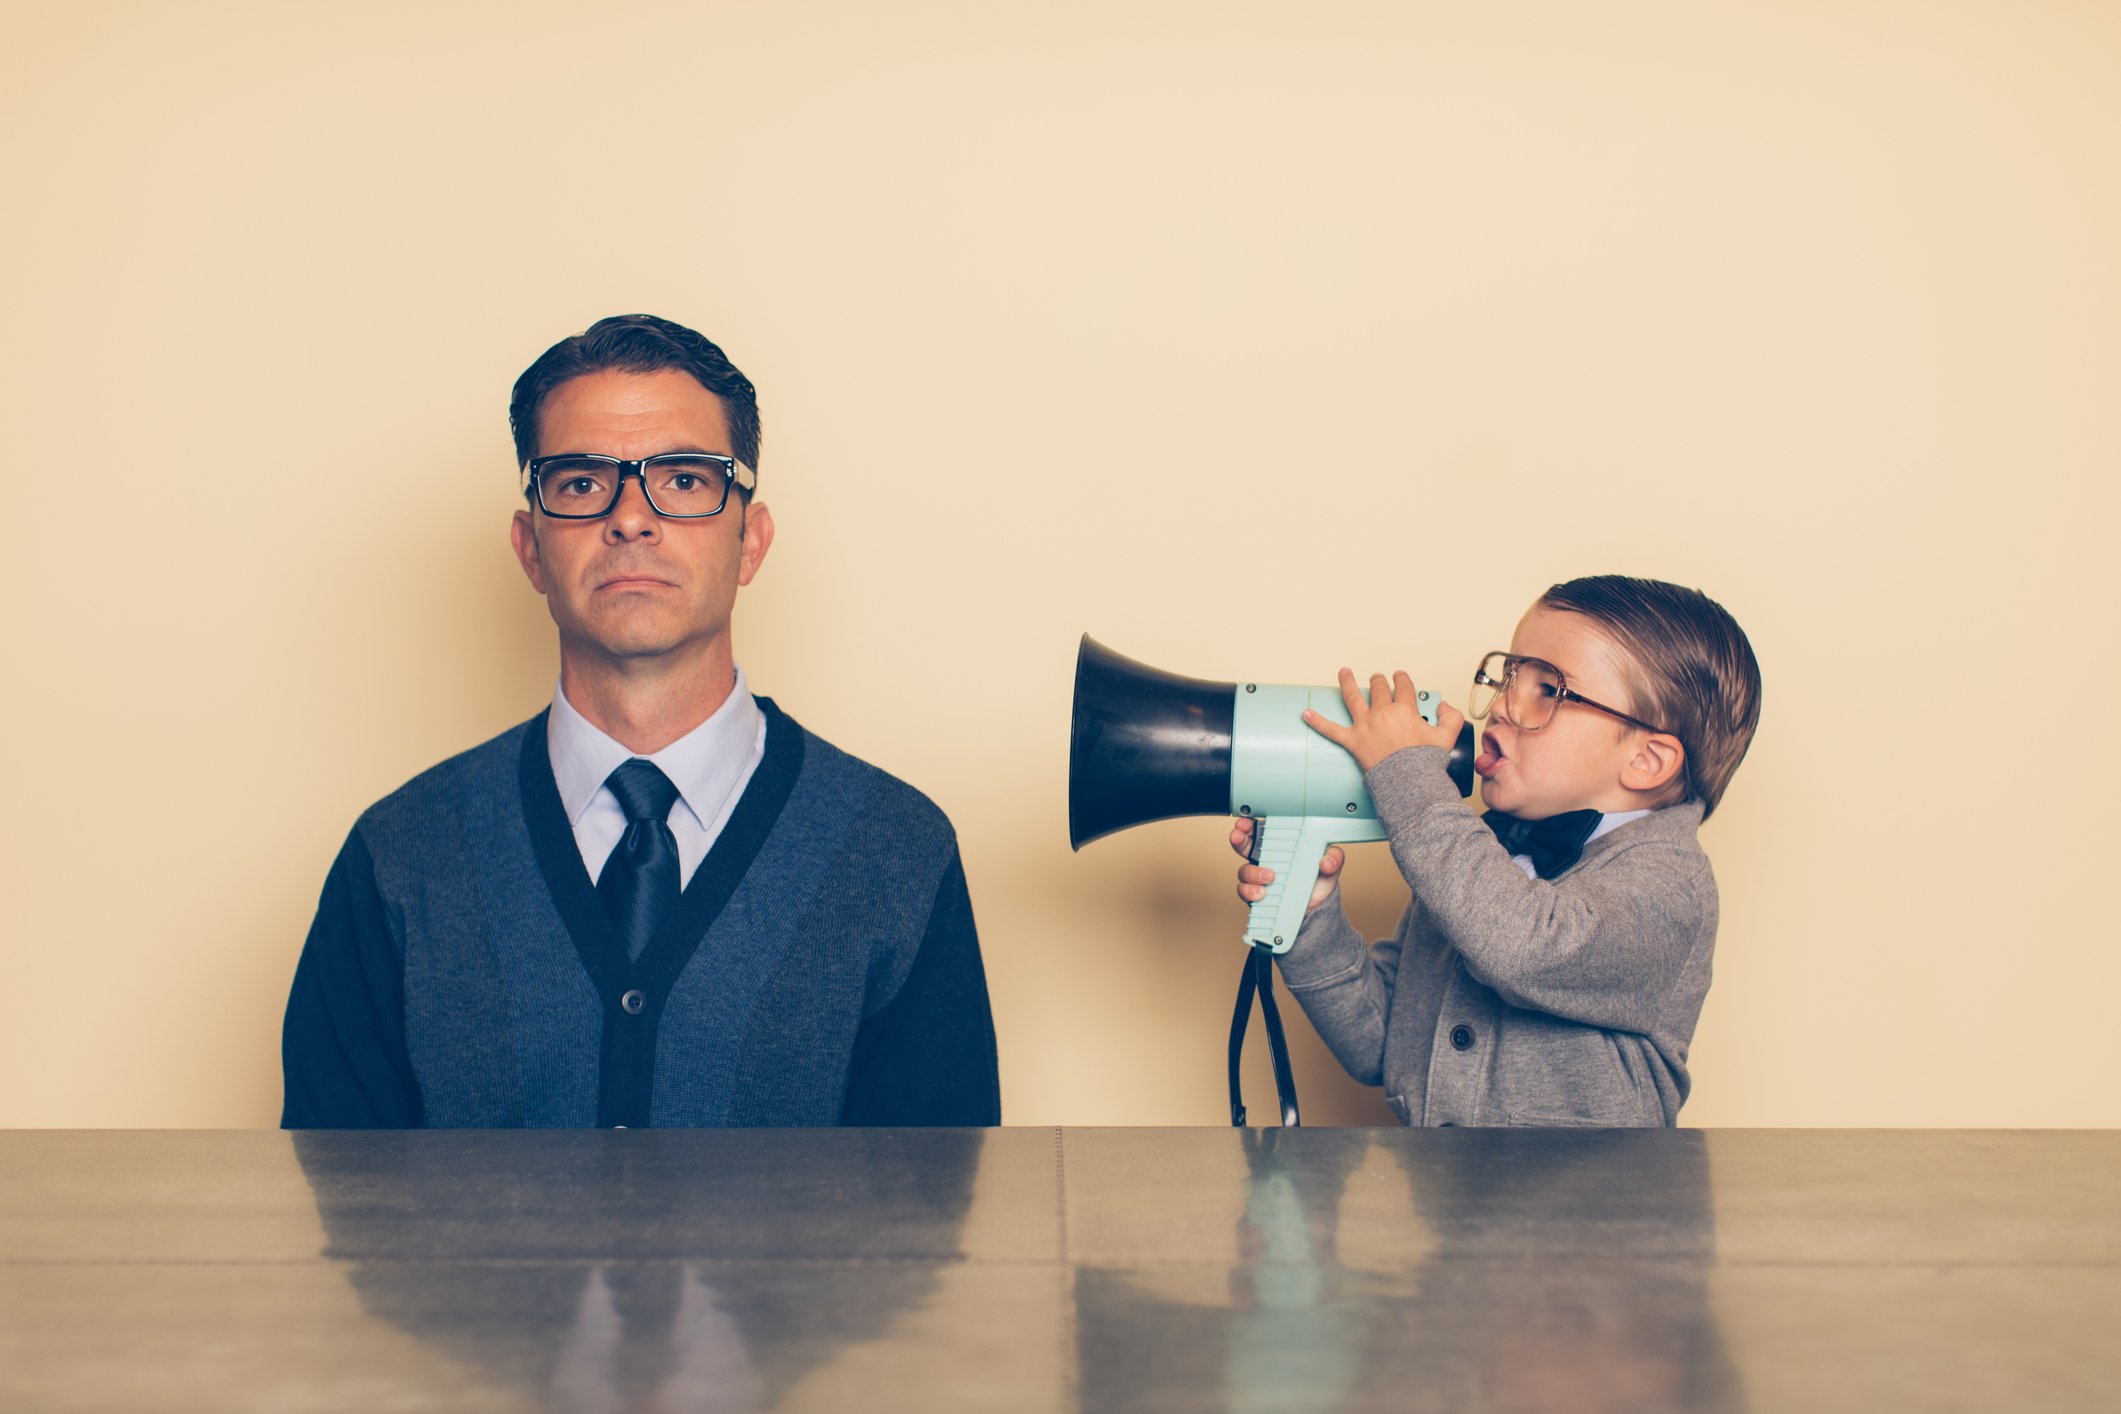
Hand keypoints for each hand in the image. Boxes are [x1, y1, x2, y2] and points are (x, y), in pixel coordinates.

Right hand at [1230, 816, 1342, 915]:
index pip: (1262, 830)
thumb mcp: (1330, 867)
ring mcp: (1259, 878)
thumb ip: (1333, 859)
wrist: (1316, 909)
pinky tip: (1262, 893)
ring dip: (1253, 872)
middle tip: (1238, 836)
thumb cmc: (1319, 882)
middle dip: (1238, 838)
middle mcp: (1266, 859)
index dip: (1250, 824)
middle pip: (1244, 845)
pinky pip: (1245, 891)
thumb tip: (1326, 861)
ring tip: (1269, 877)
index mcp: (1282, 847)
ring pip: (1244, 870)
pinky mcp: (1256, 895)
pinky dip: (1251, 891)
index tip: (1246, 822)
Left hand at [1302, 669, 1465, 771]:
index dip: (1402, 679)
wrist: (1408, 781)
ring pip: (1353, 697)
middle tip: (1377, 678)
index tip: (1399, 676)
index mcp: (1404, 710)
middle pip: (1378, 688)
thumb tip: (1444, 706)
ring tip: (1343, 673)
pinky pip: (1330, 730)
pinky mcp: (1352, 741)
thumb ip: (1451, 718)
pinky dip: (1317, 721)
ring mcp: (1365, 725)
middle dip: (1378, 681)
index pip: (1403, 687)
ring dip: (1346, 682)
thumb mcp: (1447, 738)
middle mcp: (1383, 713)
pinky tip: (1306, 714)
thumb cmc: (1424, 763)